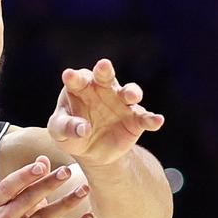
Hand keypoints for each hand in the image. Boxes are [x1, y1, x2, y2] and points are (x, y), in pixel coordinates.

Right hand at [0, 155, 92, 217]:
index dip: (24, 175)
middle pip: (26, 201)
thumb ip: (30, 181)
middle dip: (48, 184)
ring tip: (83, 191)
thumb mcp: (19, 203)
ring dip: (65, 203)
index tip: (43, 165)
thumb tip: (43, 158)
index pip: (7, 187)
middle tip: (67, 172)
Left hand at [47, 59, 163, 166]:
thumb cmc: (70, 134)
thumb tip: (83, 129)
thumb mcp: (60, 133)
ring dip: (131, 92)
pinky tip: (157, 121)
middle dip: (105, 71)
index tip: (68, 75)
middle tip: (103, 65)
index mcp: (80, 88)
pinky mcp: (135, 119)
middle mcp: (103, 90)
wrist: (91, 152)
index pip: (77, 80)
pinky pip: (144, 117)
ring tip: (131, 97)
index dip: (73, 77)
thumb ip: (66, 128)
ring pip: (129, 92)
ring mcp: (121, 103)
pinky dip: (151, 119)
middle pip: (105, 76)